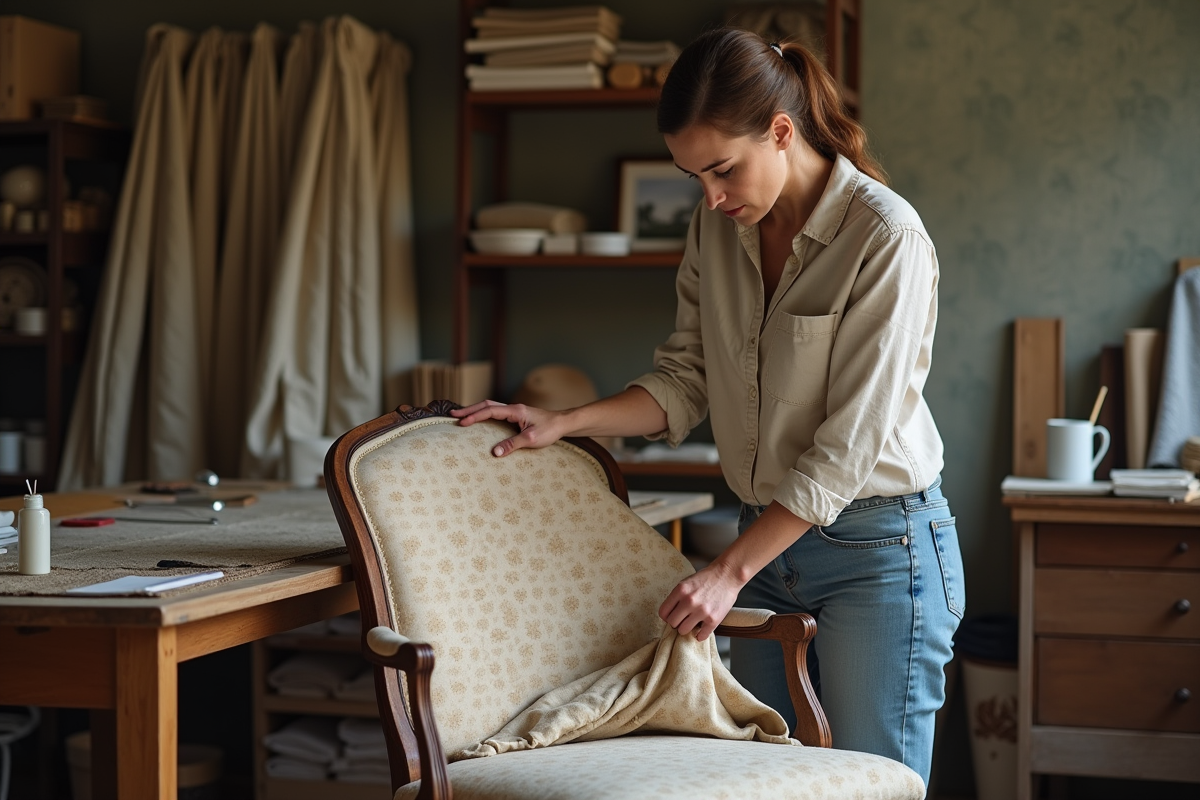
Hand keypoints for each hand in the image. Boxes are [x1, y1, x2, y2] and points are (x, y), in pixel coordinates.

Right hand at [449, 400, 567, 456]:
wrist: (563, 423)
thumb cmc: (550, 430)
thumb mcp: (532, 439)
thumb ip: (513, 444)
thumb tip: (495, 452)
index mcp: (515, 411)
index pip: (490, 411)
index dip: (474, 416)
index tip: (461, 422)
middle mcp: (513, 408)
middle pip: (486, 405)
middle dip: (469, 410)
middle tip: (453, 415)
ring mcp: (514, 411)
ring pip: (490, 407)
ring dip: (475, 410)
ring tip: (461, 416)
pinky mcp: (516, 416)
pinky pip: (496, 412)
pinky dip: (484, 414)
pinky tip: (480, 420)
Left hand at [658, 561, 745, 641]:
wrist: (727, 575)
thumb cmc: (707, 578)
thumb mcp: (686, 582)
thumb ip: (677, 597)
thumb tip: (669, 614)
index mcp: (681, 590)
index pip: (663, 612)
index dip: (666, 616)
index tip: (671, 616)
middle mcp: (689, 601)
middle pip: (672, 623)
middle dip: (676, 622)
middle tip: (682, 619)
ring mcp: (702, 611)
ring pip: (683, 631)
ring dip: (687, 628)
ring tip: (692, 623)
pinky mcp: (713, 620)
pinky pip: (701, 636)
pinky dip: (700, 635)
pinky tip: (702, 629)